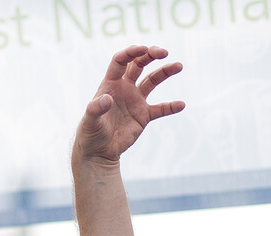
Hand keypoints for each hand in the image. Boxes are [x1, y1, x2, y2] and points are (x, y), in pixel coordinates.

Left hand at [74, 45, 184, 164]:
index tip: (144, 49)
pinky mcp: (144, 116)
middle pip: (139, 65)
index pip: (121, 61)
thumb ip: (96, 108)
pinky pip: (160, 109)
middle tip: (164, 52)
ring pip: (152, 81)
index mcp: (110, 84)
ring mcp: (135, 101)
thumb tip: (107, 99)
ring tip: (178, 65)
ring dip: (165, 72)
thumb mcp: (90, 121)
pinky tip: (181, 105)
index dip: (132, 53)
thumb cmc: (90, 133)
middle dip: (151, 55)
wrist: (99, 151)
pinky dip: (170, 107)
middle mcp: (124, 88)